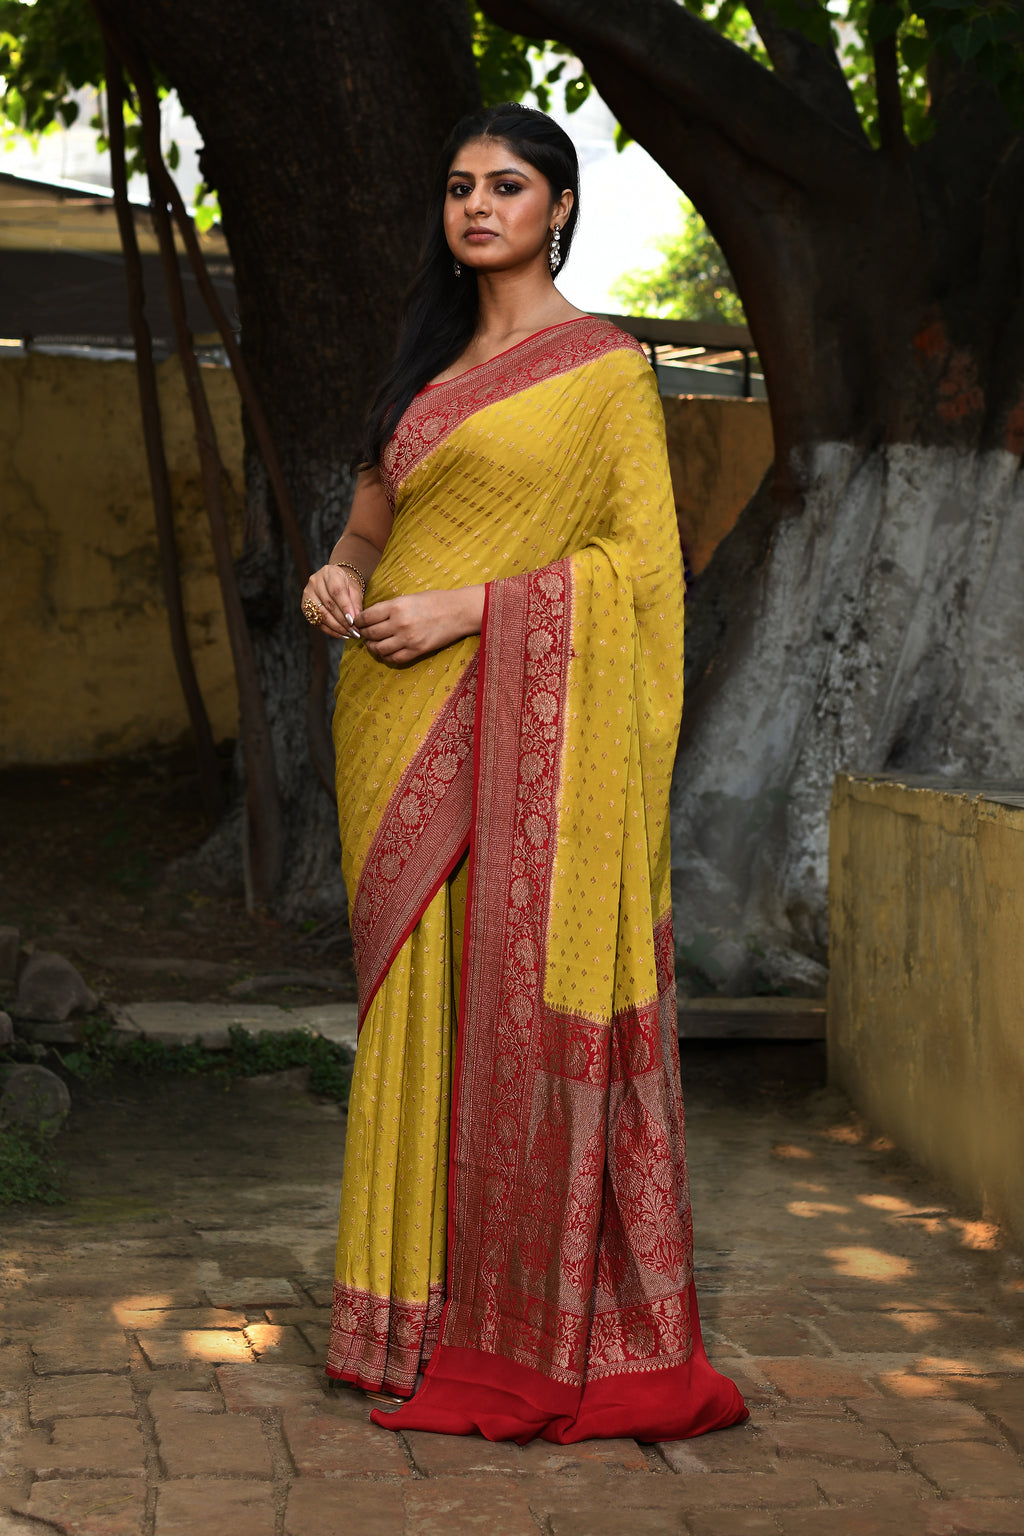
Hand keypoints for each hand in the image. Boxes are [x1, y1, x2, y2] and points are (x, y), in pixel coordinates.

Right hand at [300, 564, 363, 638]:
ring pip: (322, 615)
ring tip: (350, 634)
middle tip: (355, 631)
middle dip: (343, 621)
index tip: (353, 621)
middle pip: (329, 604)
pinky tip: (342, 634)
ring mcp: (307, 594)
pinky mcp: (304, 606)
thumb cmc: (347, 586)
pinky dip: (331, 630)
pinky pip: (317, 622)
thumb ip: (356, 603)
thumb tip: (356, 619)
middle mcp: (315, 582)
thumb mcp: (355, 589)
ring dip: (337, 627)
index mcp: (329, 573)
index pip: (336, 591)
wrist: (334, 582)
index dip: (345, 607)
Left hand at [357, 587, 483, 664]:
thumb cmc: (435, 600)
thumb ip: (390, 607)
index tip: (357, 622)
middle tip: (363, 634)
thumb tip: (372, 617)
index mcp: (396, 606)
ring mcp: (408, 639)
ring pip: (379, 649)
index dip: (358, 621)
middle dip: (363, 635)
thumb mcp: (409, 597)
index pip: (367, 617)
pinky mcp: (417, 650)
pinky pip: (394, 658)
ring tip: (373, 644)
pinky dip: (387, 656)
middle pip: (370, 634)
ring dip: (373, 647)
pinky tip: (387, 652)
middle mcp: (400, 623)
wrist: (459, 611)